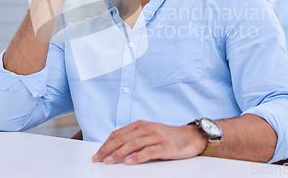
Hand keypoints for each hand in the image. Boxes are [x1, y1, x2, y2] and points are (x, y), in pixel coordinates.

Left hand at [92, 120, 207, 164]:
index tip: (98, 153)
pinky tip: (130, 162)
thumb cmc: (167, 137)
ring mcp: (156, 137)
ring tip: (109, 161)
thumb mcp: (149, 133)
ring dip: (119, 154)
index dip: (106, 144)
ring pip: (133, 144)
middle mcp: (147, 129)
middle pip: (123, 139)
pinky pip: (149, 152)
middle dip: (108, 149)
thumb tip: (114, 148)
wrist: (190, 137)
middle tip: (98, 159)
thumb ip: (134, 137)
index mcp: (140, 125)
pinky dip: (138, 157)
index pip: (118, 134)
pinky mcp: (165, 146)